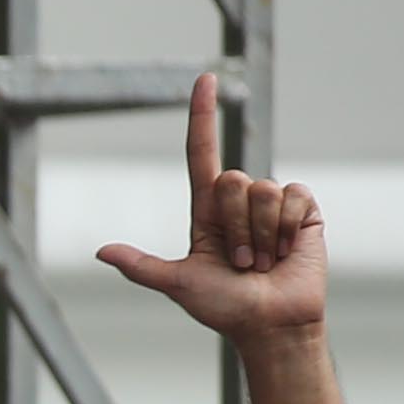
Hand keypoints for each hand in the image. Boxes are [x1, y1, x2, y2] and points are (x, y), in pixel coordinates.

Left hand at [94, 75, 327, 344]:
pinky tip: (287, 251)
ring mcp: (273, 204)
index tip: (205, 78)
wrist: (270, 325)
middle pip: (231, 181)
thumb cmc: (224, 308)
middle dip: (234, 228)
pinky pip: (291, 196)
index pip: (203, 152)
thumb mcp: (178, 284)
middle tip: (240, 263)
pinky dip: (286, 229)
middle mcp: (240, 201)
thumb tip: (100, 251)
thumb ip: (142, 267)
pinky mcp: (303, 209)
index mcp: (208, 211)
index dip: (203, 116)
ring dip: (259, 235)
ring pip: (261, 191)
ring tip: (262, 262)